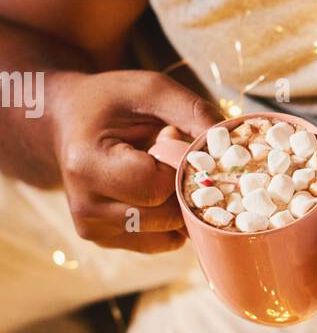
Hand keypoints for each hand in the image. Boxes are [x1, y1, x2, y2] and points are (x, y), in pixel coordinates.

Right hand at [47, 69, 219, 252]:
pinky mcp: (103, 239)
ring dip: (180, 204)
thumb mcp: (151, 90)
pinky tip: (157, 190)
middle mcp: (85, 206)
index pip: (157, 187)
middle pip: (167, 215)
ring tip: (160, 170)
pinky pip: (160, 242)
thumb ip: (194, 113)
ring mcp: (92, 228)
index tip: (174, 138)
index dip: (181, 167)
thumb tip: (233, 148)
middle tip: (172, 155)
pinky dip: (171, 220)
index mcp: (87, 165)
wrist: (67, 119)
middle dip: (185, 187)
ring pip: (169, 234)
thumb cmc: (111, 102)